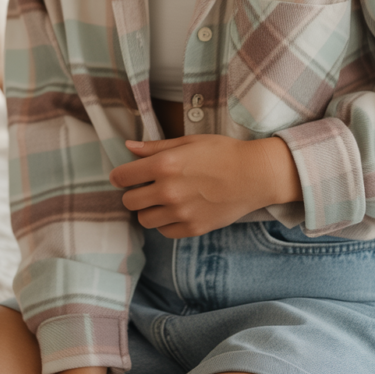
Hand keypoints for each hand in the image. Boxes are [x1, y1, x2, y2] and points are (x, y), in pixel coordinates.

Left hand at [109, 133, 302, 237]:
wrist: (254, 175)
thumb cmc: (223, 152)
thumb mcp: (189, 142)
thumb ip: (155, 147)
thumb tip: (129, 147)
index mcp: (164, 165)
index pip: (122, 177)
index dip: (120, 176)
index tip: (124, 176)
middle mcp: (168, 191)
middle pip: (129, 202)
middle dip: (133, 193)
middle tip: (146, 187)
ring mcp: (180, 213)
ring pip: (144, 219)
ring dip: (149, 209)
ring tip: (163, 200)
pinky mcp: (193, 228)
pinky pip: (164, 232)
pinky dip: (166, 223)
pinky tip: (177, 210)